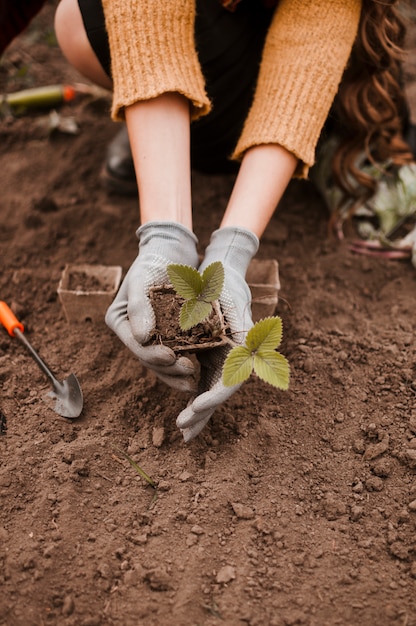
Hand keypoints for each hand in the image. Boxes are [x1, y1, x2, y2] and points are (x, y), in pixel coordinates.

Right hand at [106, 221, 199, 390]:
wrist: (171, 249)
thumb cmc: (154, 260)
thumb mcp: (143, 279)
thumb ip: (139, 307)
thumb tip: (142, 338)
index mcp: (120, 321)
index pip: (136, 345)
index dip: (152, 355)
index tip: (171, 357)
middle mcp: (133, 332)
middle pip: (149, 358)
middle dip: (168, 369)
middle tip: (188, 372)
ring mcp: (151, 335)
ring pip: (162, 361)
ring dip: (177, 373)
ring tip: (193, 382)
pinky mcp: (169, 334)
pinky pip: (177, 353)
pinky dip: (186, 362)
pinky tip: (199, 372)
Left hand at [176, 227, 258, 439]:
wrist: (224, 273)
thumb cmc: (221, 283)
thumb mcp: (218, 298)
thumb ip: (219, 322)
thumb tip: (223, 351)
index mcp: (241, 345)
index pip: (231, 379)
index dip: (214, 397)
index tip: (195, 408)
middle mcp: (236, 355)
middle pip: (221, 392)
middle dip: (203, 413)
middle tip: (184, 431)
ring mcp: (224, 358)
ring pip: (213, 391)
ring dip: (200, 413)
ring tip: (184, 431)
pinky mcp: (213, 357)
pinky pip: (206, 383)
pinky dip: (196, 398)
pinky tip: (185, 414)